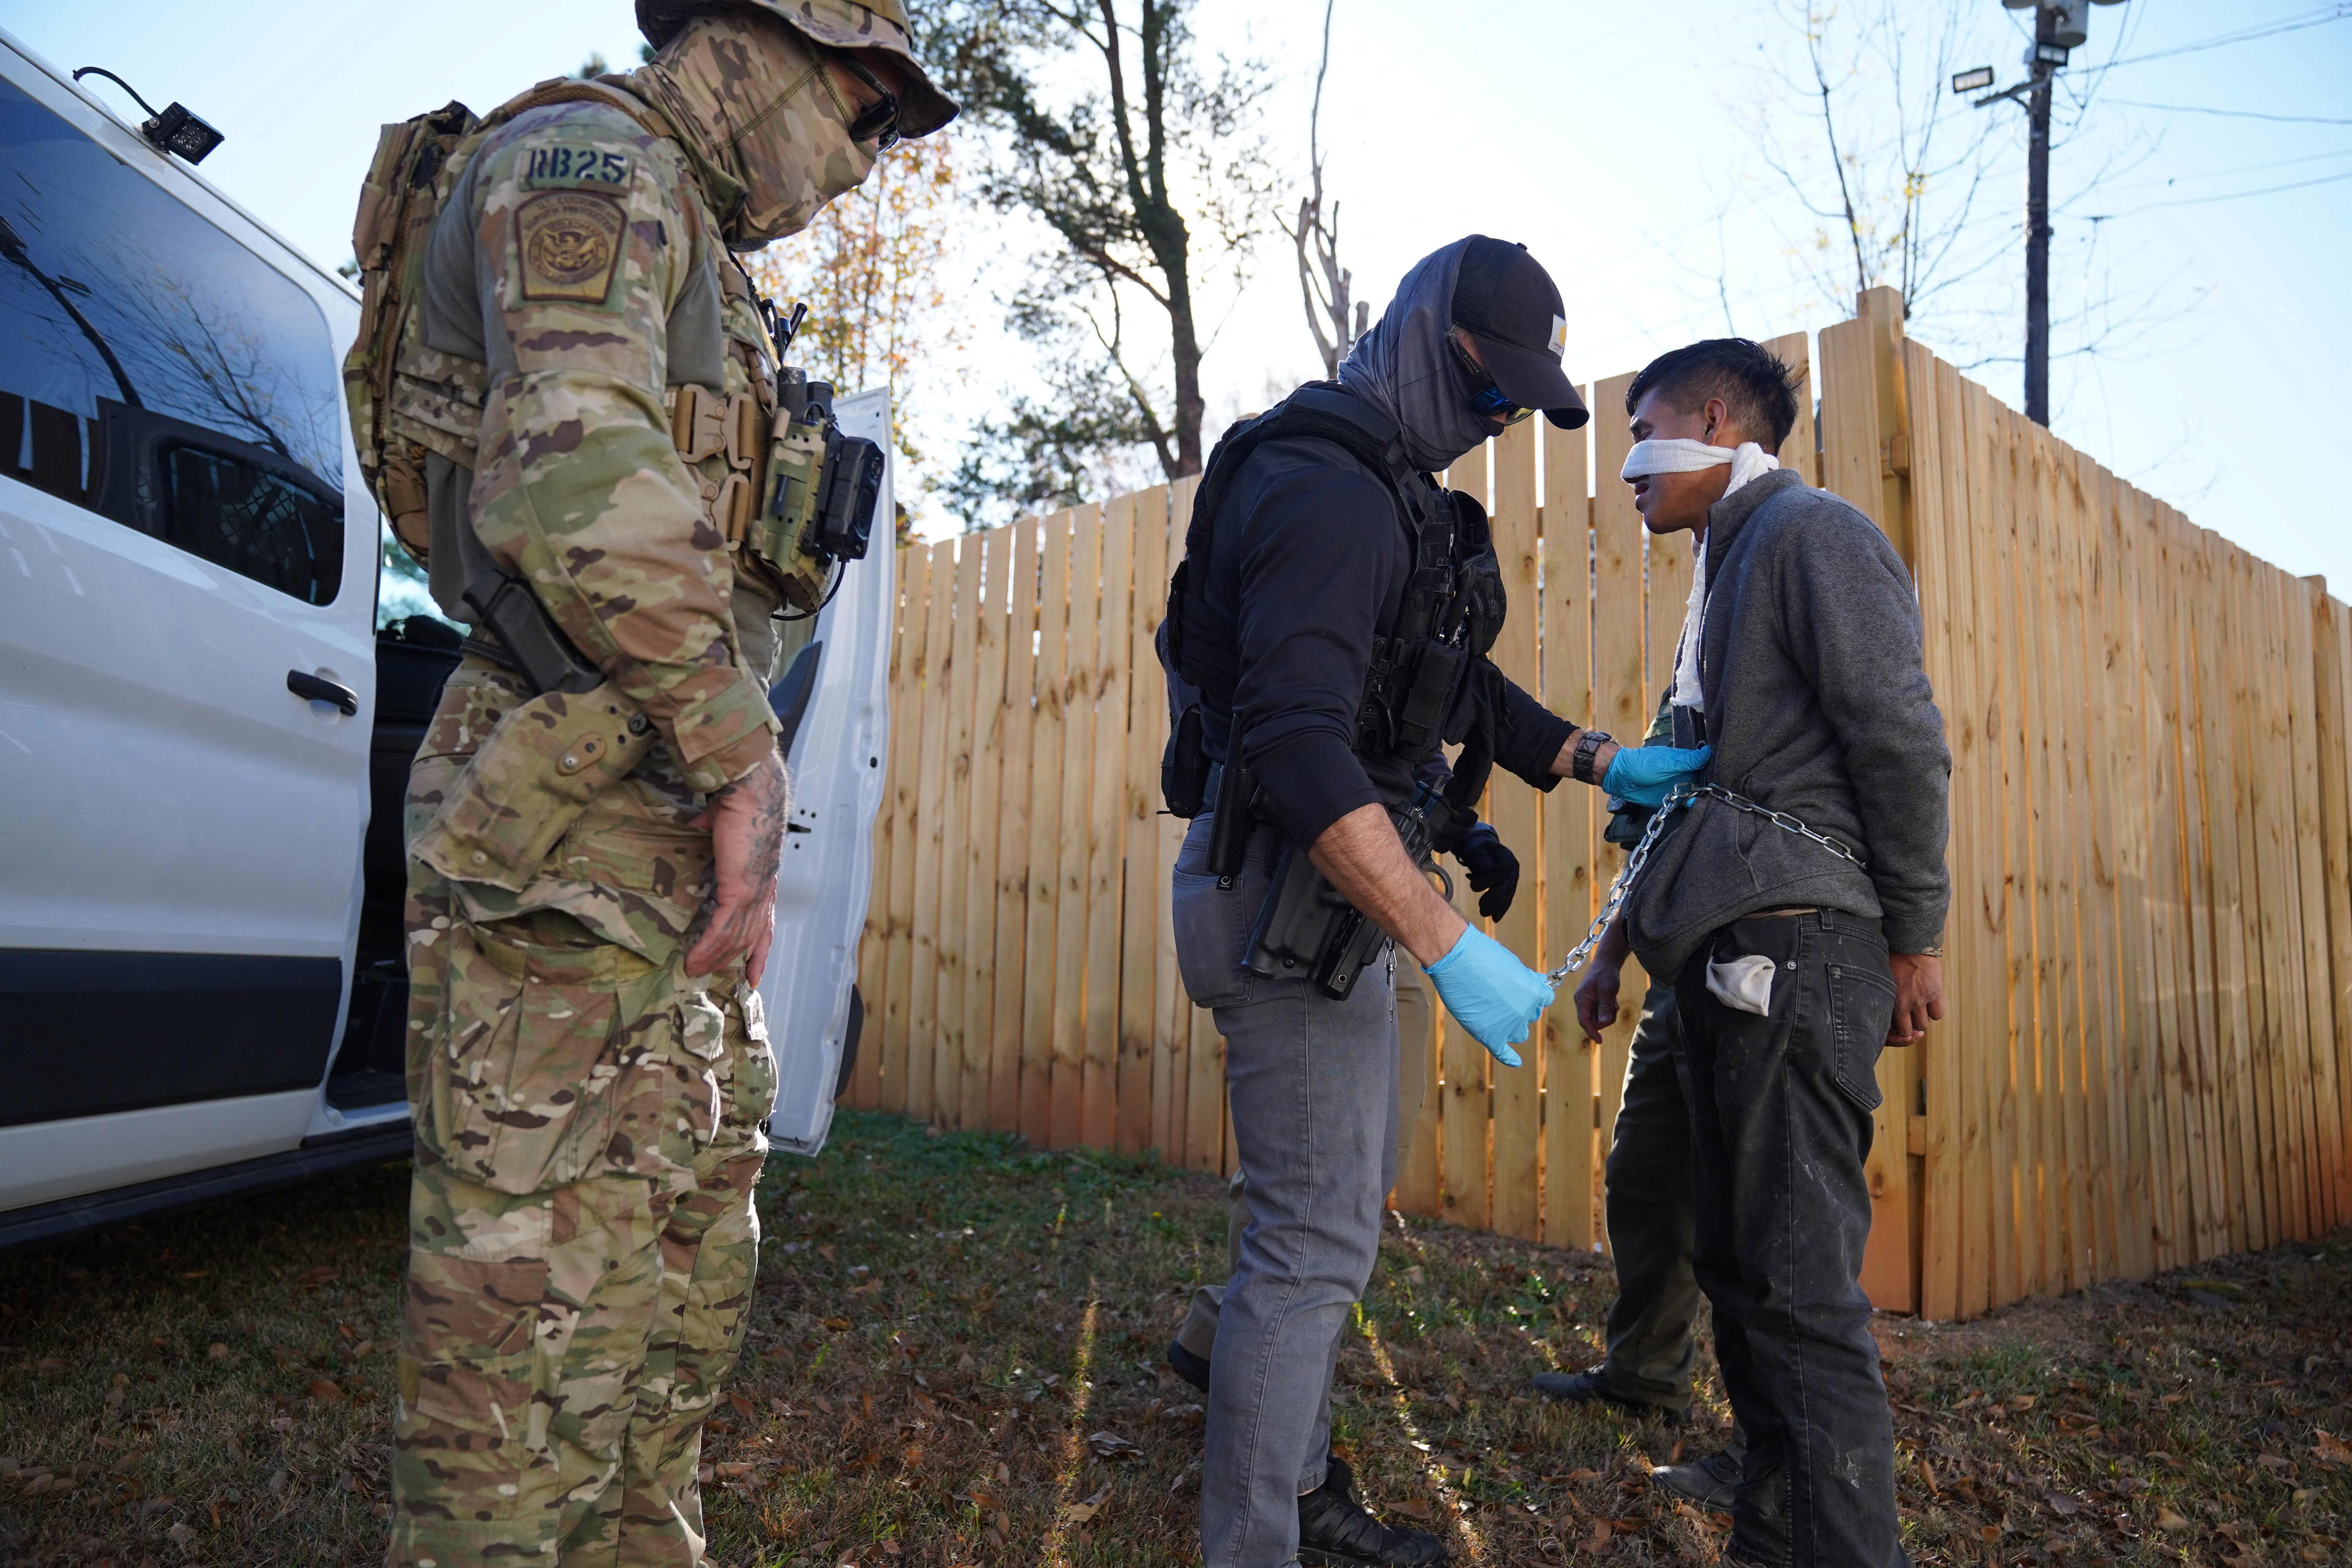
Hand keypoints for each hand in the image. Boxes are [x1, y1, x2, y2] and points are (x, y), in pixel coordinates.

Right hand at [686, 749, 788, 985]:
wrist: (749, 790)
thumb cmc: (740, 800)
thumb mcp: (724, 823)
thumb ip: (713, 828)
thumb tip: (701, 821)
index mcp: (763, 877)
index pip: (765, 922)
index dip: (759, 949)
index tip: (754, 973)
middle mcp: (764, 890)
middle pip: (752, 937)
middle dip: (735, 962)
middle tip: (712, 978)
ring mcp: (754, 892)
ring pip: (736, 938)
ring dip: (713, 958)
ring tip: (692, 970)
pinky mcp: (740, 890)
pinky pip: (722, 929)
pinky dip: (707, 947)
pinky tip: (692, 960)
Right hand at [1423, 926, 1552, 1066]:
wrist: (1455, 959)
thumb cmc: (1481, 955)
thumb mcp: (1511, 963)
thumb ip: (1526, 978)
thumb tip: (1538, 982)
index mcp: (1535, 993)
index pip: (1544, 998)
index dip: (1533, 992)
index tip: (1521, 987)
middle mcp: (1525, 1012)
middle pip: (1530, 1016)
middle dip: (1521, 1007)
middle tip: (1500, 994)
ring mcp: (1507, 1026)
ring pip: (1518, 1033)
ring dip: (1512, 1025)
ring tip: (1495, 1011)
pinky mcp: (1488, 1035)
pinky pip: (1503, 1053)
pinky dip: (1510, 1058)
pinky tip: (1516, 1061)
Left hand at [1458, 826, 1519, 920]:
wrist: (1482, 850)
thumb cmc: (1476, 849)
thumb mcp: (1475, 849)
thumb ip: (1481, 857)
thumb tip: (1488, 869)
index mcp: (1506, 856)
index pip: (1502, 871)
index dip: (1488, 880)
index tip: (1473, 885)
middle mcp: (1513, 868)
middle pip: (1507, 886)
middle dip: (1494, 898)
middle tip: (1481, 908)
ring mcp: (1513, 879)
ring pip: (1508, 895)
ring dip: (1496, 906)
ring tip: (1483, 913)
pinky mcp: (1509, 887)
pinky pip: (1507, 900)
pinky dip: (1501, 909)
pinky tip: (1495, 918)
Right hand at [1574, 959, 1620, 1044]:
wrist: (1606, 963)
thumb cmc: (1605, 974)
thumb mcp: (1607, 991)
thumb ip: (1604, 1007)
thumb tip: (1602, 1024)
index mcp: (1581, 1000)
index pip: (1584, 1021)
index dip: (1591, 1032)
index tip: (1600, 1041)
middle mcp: (1583, 1003)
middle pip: (1593, 1022)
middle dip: (1605, 1018)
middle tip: (1613, 1006)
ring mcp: (1589, 1004)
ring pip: (1599, 1019)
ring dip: (1609, 1013)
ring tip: (1613, 1000)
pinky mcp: (1595, 1003)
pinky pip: (1602, 1014)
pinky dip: (1609, 1010)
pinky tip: (1612, 1000)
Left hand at [1601, 743, 1712, 806]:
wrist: (1620, 777)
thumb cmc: (1642, 764)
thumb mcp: (1667, 762)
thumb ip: (1687, 760)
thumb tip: (1708, 751)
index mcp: (1684, 762)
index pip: (1705, 767)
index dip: (1714, 773)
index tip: (1724, 779)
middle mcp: (1683, 775)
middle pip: (1703, 783)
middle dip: (1709, 790)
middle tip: (1716, 796)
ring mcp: (1677, 788)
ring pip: (1695, 795)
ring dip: (1700, 800)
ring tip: (1705, 804)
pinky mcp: (1669, 800)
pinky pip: (1683, 805)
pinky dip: (1690, 807)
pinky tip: (1696, 809)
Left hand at [1886, 951, 1943, 1043]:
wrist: (1910, 943)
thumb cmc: (1892, 959)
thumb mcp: (1882, 980)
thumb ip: (1884, 997)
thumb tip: (1883, 1011)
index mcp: (1889, 1000)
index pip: (1891, 1029)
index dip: (1894, 1028)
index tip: (1896, 1023)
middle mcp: (1904, 1003)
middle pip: (1908, 1031)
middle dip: (1908, 1027)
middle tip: (1909, 1019)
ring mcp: (1921, 999)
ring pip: (1923, 1026)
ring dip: (1922, 1019)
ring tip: (1919, 1010)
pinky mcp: (1935, 993)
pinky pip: (1938, 1015)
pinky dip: (1935, 1012)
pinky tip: (1930, 1003)